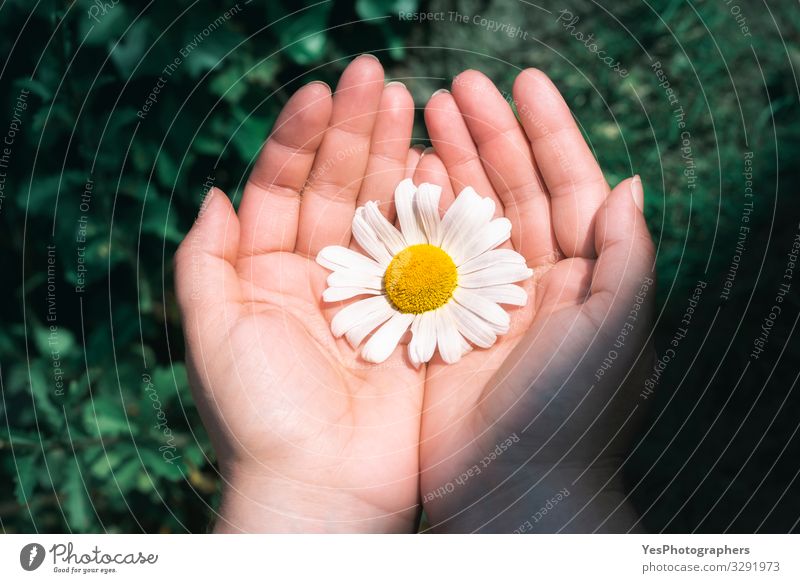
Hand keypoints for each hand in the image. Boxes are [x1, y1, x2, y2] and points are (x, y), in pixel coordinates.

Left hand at [174, 56, 423, 532]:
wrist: (323, 484)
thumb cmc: (259, 413)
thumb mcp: (211, 330)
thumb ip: (204, 260)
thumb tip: (213, 192)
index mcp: (268, 274)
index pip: (282, 188)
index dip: (299, 138)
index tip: (321, 91)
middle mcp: (322, 275)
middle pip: (338, 188)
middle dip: (355, 132)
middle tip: (378, 76)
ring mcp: (373, 292)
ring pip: (385, 211)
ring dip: (396, 157)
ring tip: (411, 104)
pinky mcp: (416, 316)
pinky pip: (426, 253)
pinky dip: (433, 211)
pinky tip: (440, 165)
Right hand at [417, 70, 655, 531]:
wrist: (511, 489)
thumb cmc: (570, 413)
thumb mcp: (614, 329)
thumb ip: (627, 256)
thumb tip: (630, 185)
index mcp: (582, 276)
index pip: (569, 185)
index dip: (548, 131)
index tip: (520, 82)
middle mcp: (535, 281)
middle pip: (512, 189)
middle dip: (488, 136)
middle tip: (454, 87)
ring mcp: (484, 299)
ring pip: (467, 215)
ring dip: (449, 165)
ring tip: (423, 116)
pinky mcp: (442, 322)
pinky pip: (428, 255)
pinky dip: (415, 215)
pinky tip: (400, 179)